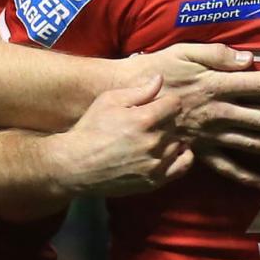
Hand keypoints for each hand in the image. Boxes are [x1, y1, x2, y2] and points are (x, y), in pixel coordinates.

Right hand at [56, 76, 194, 199]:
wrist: (76, 165)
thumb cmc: (90, 130)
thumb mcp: (109, 101)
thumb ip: (139, 91)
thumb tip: (160, 79)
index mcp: (144, 119)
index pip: (175, 104)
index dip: (165, 102)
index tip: (155, 106)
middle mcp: (154, 142)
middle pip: (175, 124)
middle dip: (164, 120)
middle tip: (147, 123)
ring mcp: (155, 164)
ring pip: (178, 144)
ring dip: (169, 139)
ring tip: (151, 139)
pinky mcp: (154, 181)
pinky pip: (183, 165)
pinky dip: (181, 156)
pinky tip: (169, 152)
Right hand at [136, 44, 259, 188]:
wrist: (125, 99)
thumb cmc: (155, 71)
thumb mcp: (183, 52)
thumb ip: (217, 55)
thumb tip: (248, 61)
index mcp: (217, 86)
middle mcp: (218, 114)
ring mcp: (209, 136)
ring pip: (250, 144)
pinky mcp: (197, 151)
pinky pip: (224, 167)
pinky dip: (243, 176)